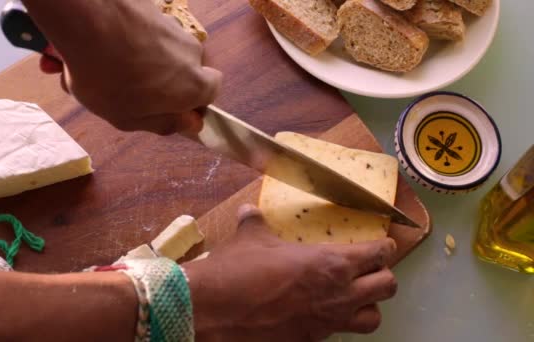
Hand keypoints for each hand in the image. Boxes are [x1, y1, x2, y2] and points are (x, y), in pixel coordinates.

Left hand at [25, 0, 221, 134]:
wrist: (88, 17)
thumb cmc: (107, 76)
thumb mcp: (129, 118)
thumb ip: (165, 123)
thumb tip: (191, 123)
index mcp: (193, 85)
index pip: (212, 91)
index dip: (193, 103)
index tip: (170, 109)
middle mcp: (191, 52)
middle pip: (186, 69)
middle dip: (164, 81)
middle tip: (130, 91)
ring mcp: (173, 26)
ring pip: (164, 49)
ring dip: (144, 60)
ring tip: (107, 67)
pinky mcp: (154, 9)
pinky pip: (145, 31)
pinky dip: (130, 40)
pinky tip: (100, 46)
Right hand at [185, 205, 397, 340]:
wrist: (215, 311)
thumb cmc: (238, 270)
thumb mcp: (250, 239)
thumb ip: (256, 223)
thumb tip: (249, 211)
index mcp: (331, 263)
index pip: (377, 254)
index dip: (384, 247)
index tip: (383, 244)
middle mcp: (338, 294)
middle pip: (387, 286)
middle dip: (383, 275)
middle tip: (369, 268)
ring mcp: (327, 322)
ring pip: (373, 318)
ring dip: (369, 305)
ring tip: (354, 296)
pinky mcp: (312, 340)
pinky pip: (340, 333)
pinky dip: (339, 323)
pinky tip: (320, 312)